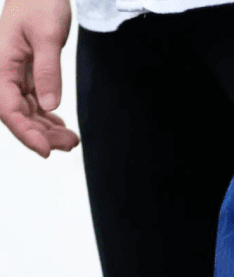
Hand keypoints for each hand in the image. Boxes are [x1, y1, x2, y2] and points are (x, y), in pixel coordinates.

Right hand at [0, 0, 78, 157]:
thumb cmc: (39, 3)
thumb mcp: (47, 35)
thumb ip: (48, 71)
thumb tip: (49, 105)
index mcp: (0, 66)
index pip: (8, 110)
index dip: (26, 134)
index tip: (46, 151)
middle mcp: (3, 74)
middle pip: (18, 116)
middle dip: (42, 135)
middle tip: (71, 143)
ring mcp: (14, 77)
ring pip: (27, 114)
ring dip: (47, 131)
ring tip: (72, 139)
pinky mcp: (25, 77)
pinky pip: (33, 105)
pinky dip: (47, 119)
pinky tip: (62, 128)